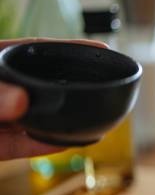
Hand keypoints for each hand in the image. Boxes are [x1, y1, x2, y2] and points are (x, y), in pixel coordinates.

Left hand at [0, 38, 106, 160]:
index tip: (101, 48)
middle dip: (71, 86)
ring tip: (92, 118)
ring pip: (37, 116)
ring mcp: (0, 118)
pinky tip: (65, 143)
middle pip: (42, 84)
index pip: (34, 50)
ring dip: (63, 119)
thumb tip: (23, 101)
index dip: (68, 48)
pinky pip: (23, 146)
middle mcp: (2, 90)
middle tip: (104, 85)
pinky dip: (44, 145)